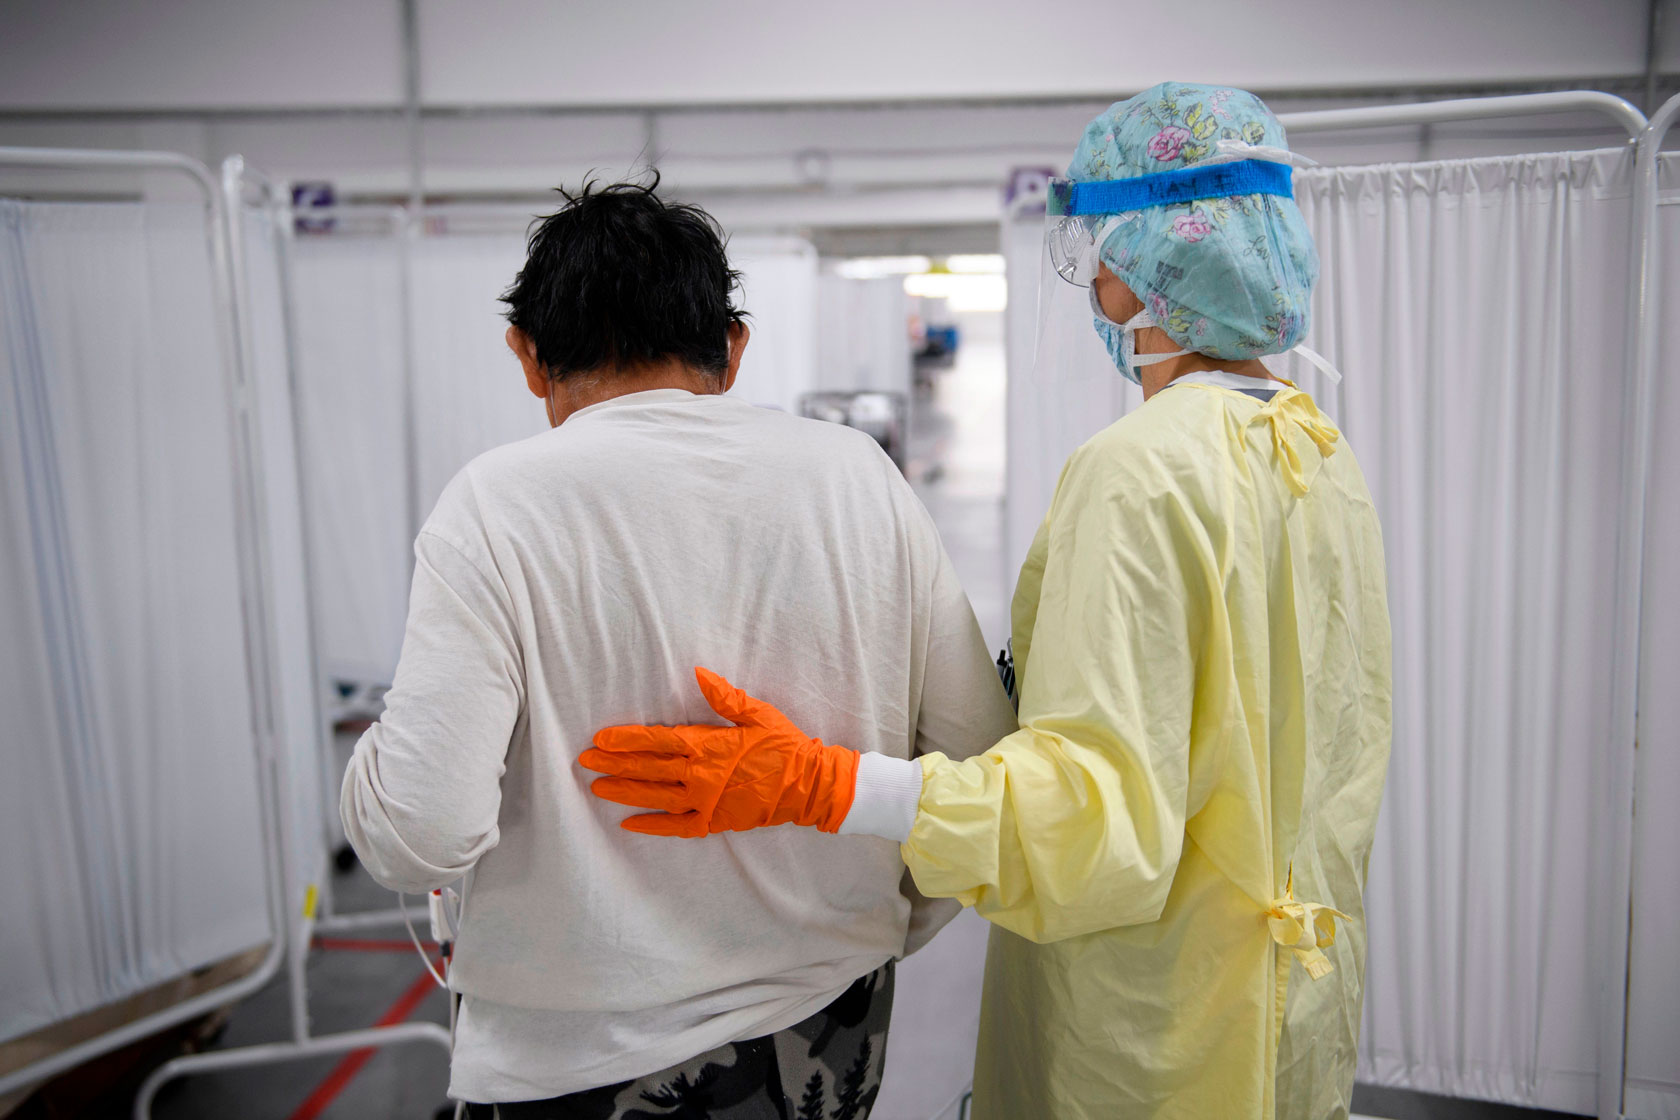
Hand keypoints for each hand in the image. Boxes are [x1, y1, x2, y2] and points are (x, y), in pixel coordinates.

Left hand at [581, 668, 859, 836]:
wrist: (811, 784)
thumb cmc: (785, 744)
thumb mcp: (757, 713)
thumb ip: (724, 696)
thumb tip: (697, 673)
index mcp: (709, 745)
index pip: (657, 740)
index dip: (626, 740)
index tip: (600, 738)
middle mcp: (702, 775)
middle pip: (648, 769)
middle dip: (614, 764)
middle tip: (584, 761)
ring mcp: (707, 801)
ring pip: (655, 797)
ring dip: (624, 792)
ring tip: (597, 787)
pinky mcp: (716, 821)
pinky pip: (677, 827)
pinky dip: (652, 826)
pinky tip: (628, 823)